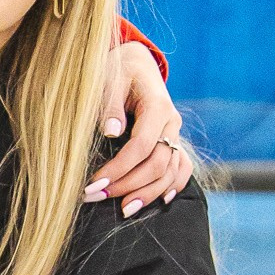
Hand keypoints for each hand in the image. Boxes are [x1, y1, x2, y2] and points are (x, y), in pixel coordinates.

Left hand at [86, 38, 192, 216]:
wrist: (135, 64)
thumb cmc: (116, 71)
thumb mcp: (109, 80)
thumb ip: (110, 104)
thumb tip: (112, 131)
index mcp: (158, 106)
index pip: (141, 147)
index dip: (118, 169)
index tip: (93, 185)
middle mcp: (172, 123)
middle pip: (157, 164)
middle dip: (128, 185)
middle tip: (97, 198)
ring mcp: (175, 134)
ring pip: (171, 171)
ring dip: (149, 193)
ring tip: (125, 211)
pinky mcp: (173, 141)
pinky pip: (181, 168)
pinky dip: (174, 185)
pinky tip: (161, 201)